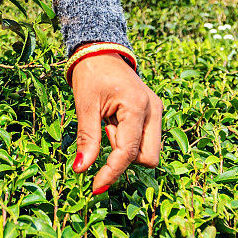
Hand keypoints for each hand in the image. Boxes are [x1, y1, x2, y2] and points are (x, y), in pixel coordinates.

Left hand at [70, 52, 162, 194]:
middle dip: (124, 156)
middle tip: (105, 132)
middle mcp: (154, 110)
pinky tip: (115, 121)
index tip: (95, 187)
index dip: (111, 173)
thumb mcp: (85, 105)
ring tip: (109, 123)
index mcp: (138, 106)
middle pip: (147, 158)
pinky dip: (129, 139)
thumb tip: (81, 170)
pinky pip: (145, 139)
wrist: (100, 51)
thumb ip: (87, 139)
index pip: (128, 153)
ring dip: (126, 147)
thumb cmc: (90, 74)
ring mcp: (156, 111)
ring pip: (148, 151)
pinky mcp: (153, 112)